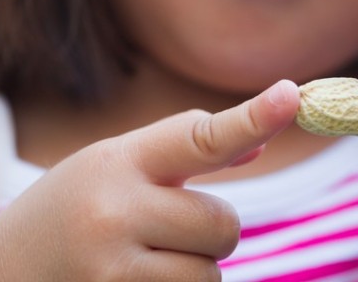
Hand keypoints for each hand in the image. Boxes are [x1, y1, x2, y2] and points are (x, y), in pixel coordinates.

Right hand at [0, 80, 300, 281]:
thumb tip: (260, 143)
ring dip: (191, 272)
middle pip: (224, 225)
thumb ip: (181, 155)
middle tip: (162, 231)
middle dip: (208, 232)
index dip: (252, 117)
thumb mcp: (109, 169)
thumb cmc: (65, 215)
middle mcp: (114, 213)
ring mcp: (111, 272)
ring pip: (210, 275)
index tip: (292, 94)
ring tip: (136, 264)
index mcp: (116, 163)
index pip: (198, 137)